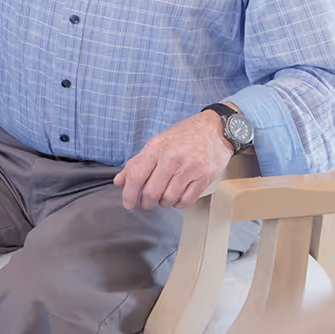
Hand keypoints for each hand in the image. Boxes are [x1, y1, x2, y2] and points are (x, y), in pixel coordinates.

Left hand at [114, 110, 235, 210]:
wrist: (215, 129)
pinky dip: (179, 204)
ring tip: (163, 199)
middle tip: (146, 203)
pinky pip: (187, 201)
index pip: (136, 175)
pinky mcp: (204, 178)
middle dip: (146, 202)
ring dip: (163, 204)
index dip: (129, 193)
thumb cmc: (184, 135)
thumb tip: (119, 181)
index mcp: (157, 148)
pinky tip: (177, 199)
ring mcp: (190, 169)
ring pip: (169, 199)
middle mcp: (172, 159)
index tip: (128, 203)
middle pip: (152, 191)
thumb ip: (137, 162)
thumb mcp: (157, 142)